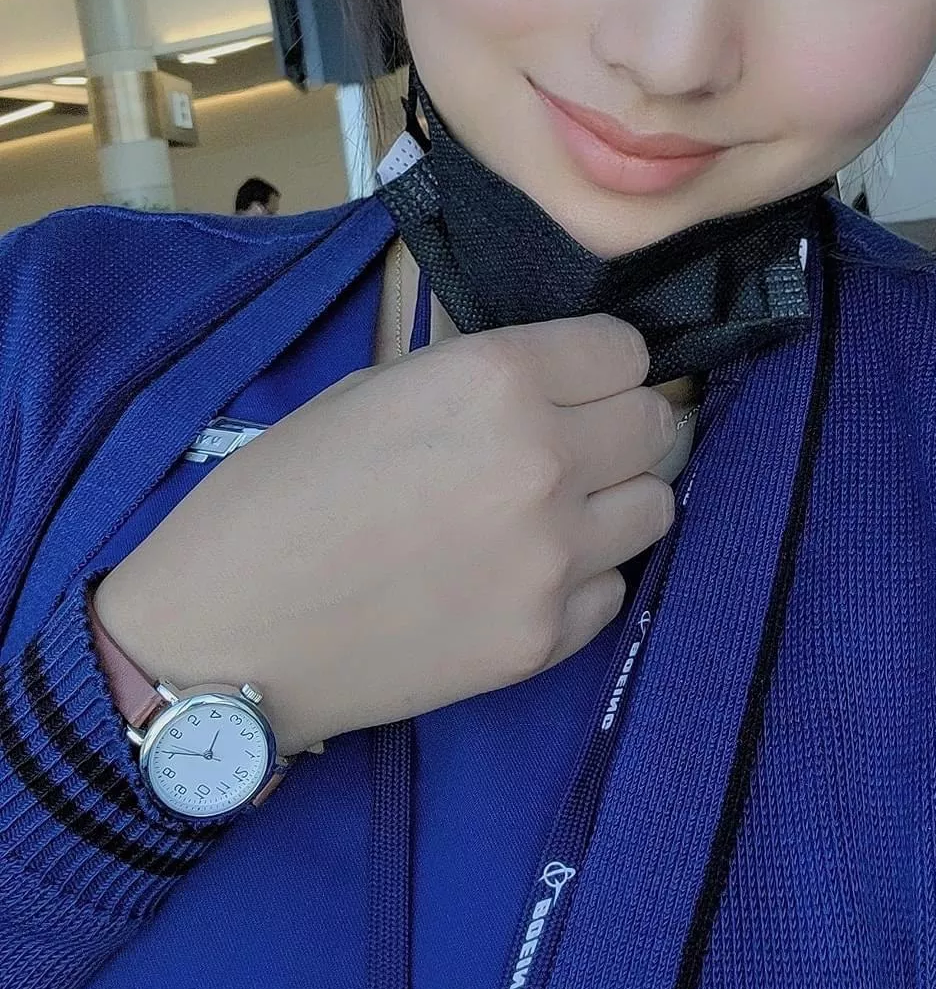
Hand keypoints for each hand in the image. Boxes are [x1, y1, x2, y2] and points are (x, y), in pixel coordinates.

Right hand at [94, 316, 675, 754]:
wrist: (226, 636)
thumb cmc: (277, 494)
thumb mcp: (372, 390)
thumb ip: (475, 380)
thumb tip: (547, 382)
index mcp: (496, 378)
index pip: (624, 349)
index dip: (597, 362)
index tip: (571, 380)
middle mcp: (545, 459)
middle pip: (656, 423)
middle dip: (619, 423)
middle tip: (572, 442)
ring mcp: (554, 557)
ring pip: (656, 504)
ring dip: (616, 498)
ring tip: (554, 509)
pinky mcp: (546, 639)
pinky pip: (614, 587)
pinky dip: (583, 577)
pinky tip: (518, 576)